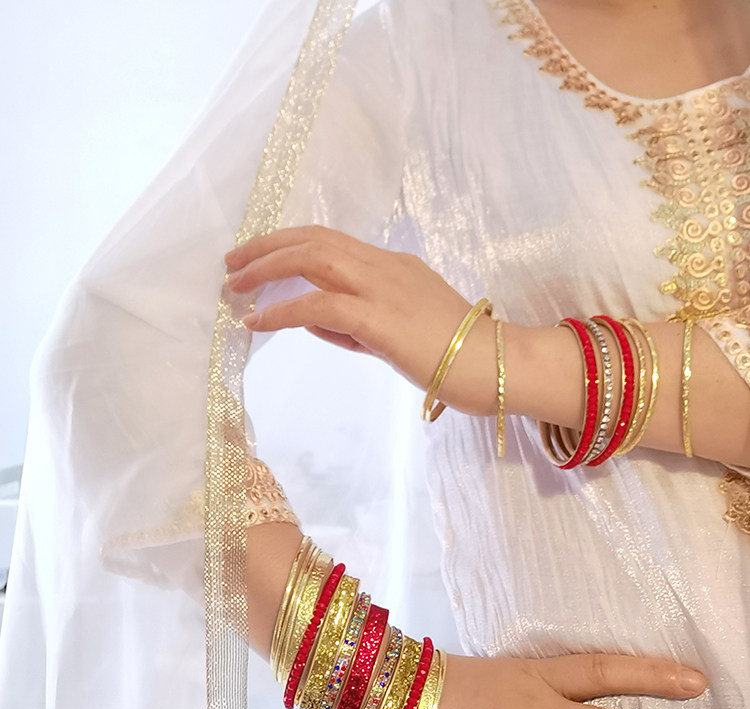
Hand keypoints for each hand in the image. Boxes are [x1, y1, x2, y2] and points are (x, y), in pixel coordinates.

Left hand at [224, 225, 496, 414]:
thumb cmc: (459, 358)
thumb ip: (357, 324)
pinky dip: (283, 310)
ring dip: (268, 268)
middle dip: (267, 246)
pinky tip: (258, 320)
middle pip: (315, 239)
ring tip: (235, 285)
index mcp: (392, 267)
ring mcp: (384, 288)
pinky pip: (320, 305)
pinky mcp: (381, 319)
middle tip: (232, 263)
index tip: (258, 256)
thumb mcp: (399, 333)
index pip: (331, 242)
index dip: (288, 243)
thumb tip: (311, 319)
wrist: (499, 367)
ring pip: (314, 260)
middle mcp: (385, 267)